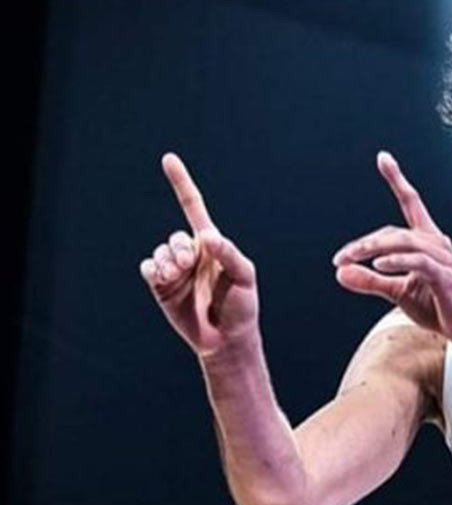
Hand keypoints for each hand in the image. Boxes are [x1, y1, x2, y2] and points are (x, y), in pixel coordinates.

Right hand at [139, 153, 259, 357]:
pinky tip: (165, 280)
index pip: (194, 208)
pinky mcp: (161, 287)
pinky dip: (154, 271)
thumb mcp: (245, 277)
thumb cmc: (242, 307)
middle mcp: (192, 254)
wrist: (227, 339)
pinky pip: (148, 268)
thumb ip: (228, 253)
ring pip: (160, 252)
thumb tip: (205, 237)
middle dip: (181, 249)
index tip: (168, 159)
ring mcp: (176, 270)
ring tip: (180, 278)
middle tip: (190, 265)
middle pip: (176, 236)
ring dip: (169, 262)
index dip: (181, 184)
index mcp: (213, 246)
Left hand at [333, 151, 451, 350]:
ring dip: (373, 249)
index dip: (398, 180)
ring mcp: (443, 259)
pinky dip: (396, 262)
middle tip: (340, 257)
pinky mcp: (444, 276)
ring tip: (350, 260)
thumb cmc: (440, 308)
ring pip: (403, 242)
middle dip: (364, 242)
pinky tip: (379, 265)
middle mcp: (437, 243)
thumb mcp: (397, 292)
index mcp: (428, 242)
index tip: (384, 158)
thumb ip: (370, 280)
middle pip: (395, 231)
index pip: (411, 204)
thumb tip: (340, 273)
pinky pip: (418, 262)